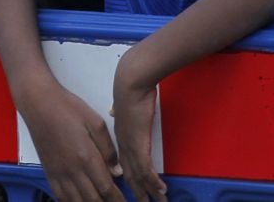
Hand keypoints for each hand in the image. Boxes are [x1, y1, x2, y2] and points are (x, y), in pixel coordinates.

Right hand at [15, 73, 122, 201]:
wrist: (39, 102)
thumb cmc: (68, 108)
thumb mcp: (96, 122)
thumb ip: (108, 149)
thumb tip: (117, 172)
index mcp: (87, 157)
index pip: (106, 188)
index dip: (117, 200)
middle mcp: (72, 170)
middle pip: (92, 199)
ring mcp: (58, 173)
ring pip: (76, 201)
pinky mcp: (48, 172)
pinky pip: (60, 196)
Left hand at [112, 53, 163, 199]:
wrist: (130, 83)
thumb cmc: (129, 90)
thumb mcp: (121, 103)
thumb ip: (118, 110)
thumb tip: (113, 110)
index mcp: (120, 138)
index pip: (124, 165)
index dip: (130, 180)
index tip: (136, 191)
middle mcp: (123, 145)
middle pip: (130, 176)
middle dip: (138, 192)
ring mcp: (130, 146)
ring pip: (139, 176)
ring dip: (149, 192)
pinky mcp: (140, 144)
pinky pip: (147, 169)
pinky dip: (154, 182)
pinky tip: (160, 190)